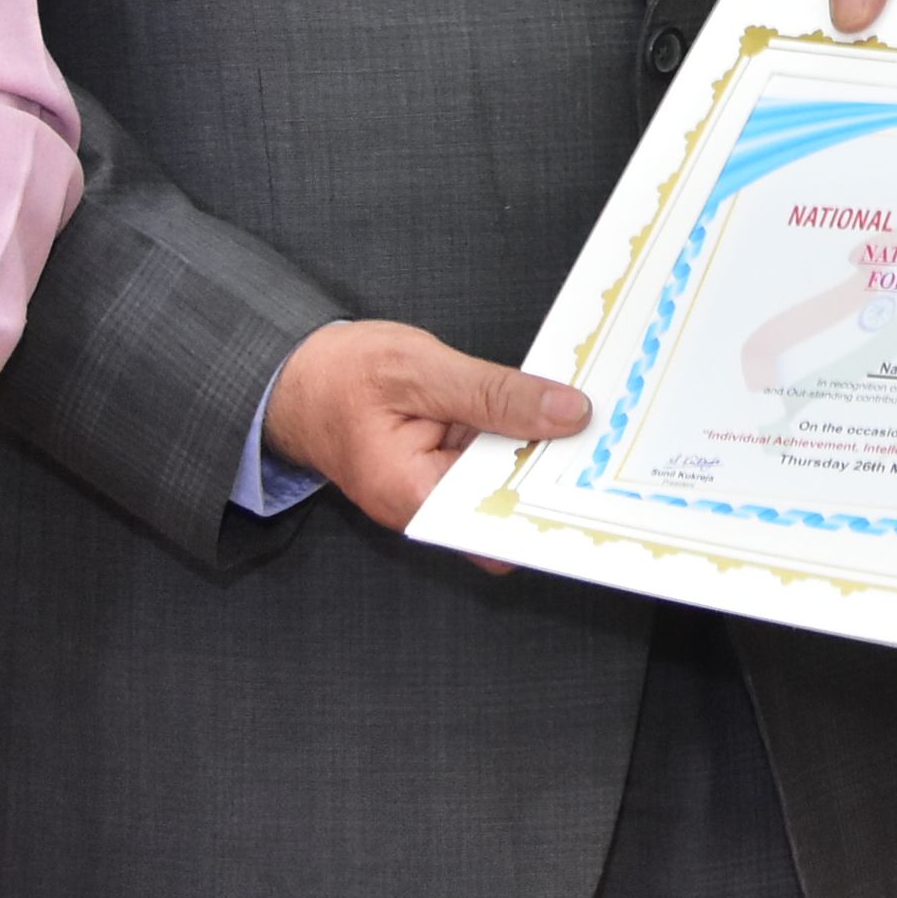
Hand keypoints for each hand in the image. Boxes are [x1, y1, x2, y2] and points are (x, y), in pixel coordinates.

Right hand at [264, 320, 592, 536]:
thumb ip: (494, 393)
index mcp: (414, 495)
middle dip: (554, 469)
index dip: (547, 504)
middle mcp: (428, 505)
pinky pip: (494, 457)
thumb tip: (565, 413)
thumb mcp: (420, 369)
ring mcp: (438, 488)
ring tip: (582, 413)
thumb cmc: (339, 375)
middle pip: (510, 502)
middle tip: (600, 428)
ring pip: (508, 477)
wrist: (296, 376)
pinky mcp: (447, 465)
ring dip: (542, 446)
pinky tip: (549, 407)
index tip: (590, 469)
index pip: (496, 528)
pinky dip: (521, 432)